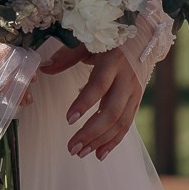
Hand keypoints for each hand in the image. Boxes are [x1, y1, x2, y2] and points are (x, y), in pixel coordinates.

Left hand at [39, 45, 143, 159]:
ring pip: (120, 122)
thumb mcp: (88, 41)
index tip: (68, 119)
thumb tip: (44, 68)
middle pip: (112, 111)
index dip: (84, 103)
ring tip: (81, 153)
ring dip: (101, 141)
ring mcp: (134, 91)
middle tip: (72, 148)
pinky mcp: (137, 100)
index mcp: (112, 61)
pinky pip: (127, 124)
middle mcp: (126, 78)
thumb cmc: (109, 37)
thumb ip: (67, 56)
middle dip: (91, 132)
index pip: (98, 86)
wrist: (144, 36)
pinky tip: (100, 154)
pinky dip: (114, 141)